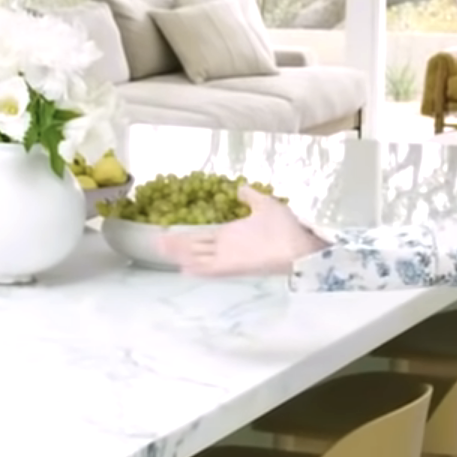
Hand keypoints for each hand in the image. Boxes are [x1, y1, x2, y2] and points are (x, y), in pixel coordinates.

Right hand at [162, 185, 329, 277]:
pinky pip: (211, 268)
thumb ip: (251, 198)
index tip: (170, 232)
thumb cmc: (286, 227)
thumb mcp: (266, 205)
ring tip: (160, 251)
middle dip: (176, 245)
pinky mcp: (233, 266)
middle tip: (155, 243)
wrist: (301, 245)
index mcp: (231, 233)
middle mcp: (226, 246)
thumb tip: (240, 187)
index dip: (187, 235)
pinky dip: (197, 268)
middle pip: (195, 246)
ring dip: (179, 254)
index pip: (203, 235)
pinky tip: (182, 268)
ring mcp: (228, 257)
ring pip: (198, 256)